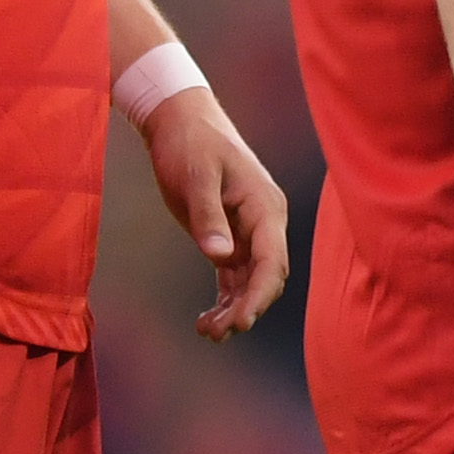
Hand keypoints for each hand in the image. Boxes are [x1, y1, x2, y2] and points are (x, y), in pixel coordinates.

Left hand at [139, 86, 291, 339]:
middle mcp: (264, 222)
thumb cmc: (191, 143)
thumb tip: (220, 257)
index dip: (259, 295)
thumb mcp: (196, 177)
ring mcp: (248, 230)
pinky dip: (224, 298)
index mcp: (264, 207)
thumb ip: (208, 217)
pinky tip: (206, 319)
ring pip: (250, 281)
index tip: (240, 322)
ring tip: (206, 332)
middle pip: (266, 277)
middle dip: (246, 308)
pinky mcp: (229, 235)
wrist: (180, 120)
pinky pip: (234, 275)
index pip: (272, 261)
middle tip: (215, 333)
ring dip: (233, 308)